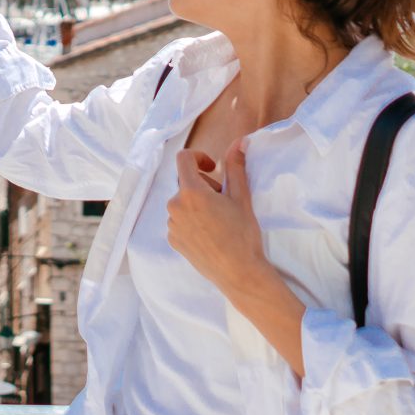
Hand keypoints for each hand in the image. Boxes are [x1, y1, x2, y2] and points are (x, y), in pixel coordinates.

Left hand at [166, 142, 270, 295]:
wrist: (238, 273)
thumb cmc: (242, 234)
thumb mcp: (241, 197)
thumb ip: (235, 166)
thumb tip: (239, 141)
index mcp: (191, 192)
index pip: (183, 159)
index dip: (199, 157)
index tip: (213, 168)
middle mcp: (175, 206)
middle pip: (186, 182)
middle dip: (204, 184)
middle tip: (225, 200)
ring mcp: (172, 225)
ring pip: (183, 202)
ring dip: (198, 203)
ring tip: (219, 220)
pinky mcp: (173, 240)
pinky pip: (180, 220)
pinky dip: (193, 220)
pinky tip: (211, 233)